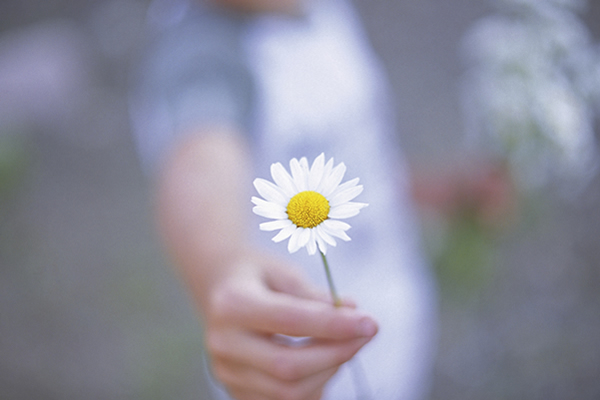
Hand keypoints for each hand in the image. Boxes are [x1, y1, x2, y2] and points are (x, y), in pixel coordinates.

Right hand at [202, 253, 377, 399]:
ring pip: (289, 392)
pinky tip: (324, 360)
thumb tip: (354, 314)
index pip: (290, 321)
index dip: (334, 326)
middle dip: (337, 354)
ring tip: (343, 344)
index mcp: (232, 304)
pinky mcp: (236, 390)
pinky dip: (314, 385)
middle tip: (365, 333)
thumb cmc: (257, 275)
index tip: (369, 322)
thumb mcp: (284, 271)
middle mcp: (223, 343)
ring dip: (329, 371)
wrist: (219, 288)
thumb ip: (316, 296)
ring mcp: (226, 372)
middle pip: (288, 367)